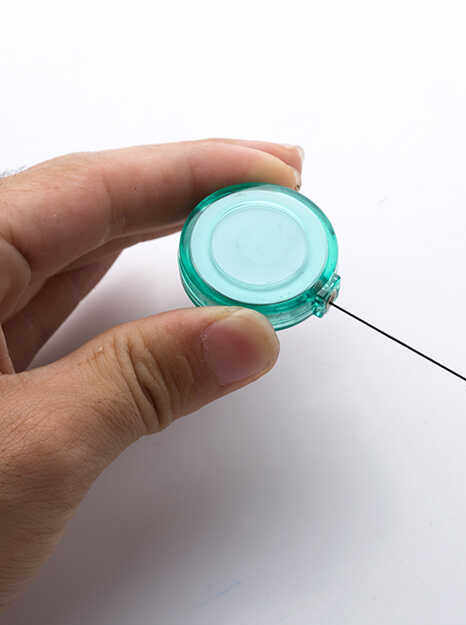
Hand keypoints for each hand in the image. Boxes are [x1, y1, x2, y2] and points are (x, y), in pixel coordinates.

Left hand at [0, 139, 302, 607]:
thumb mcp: (30, 453)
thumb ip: (143, 381)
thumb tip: (244, 337)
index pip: (89, 190)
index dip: (193, 172)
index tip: (272, 171)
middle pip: (90, 210)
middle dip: (190, 196)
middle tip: (276, 190)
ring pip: (82, 259)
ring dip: (169, 245)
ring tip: (243, 233)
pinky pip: (70, 312)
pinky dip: (137, 303)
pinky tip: (179, 288)